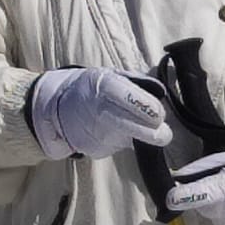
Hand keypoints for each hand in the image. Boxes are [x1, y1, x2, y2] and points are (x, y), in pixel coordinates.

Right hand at [29, 67, 172, 159]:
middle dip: (152, 133)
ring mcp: (95, 132)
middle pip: (128, 125)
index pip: (128, 97)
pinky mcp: (95, 149)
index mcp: (102, 85)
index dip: (147, 107)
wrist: (59, 109)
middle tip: (164, 134)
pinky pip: (119, 147)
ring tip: (150, 133)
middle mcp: (98, 110)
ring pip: (127, 139)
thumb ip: (137, 82)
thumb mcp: (111, 75)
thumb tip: (160, 92)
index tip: (159, 114)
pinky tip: (124, 134)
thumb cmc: (92, 89)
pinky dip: (127, 142)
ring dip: (142, 138)